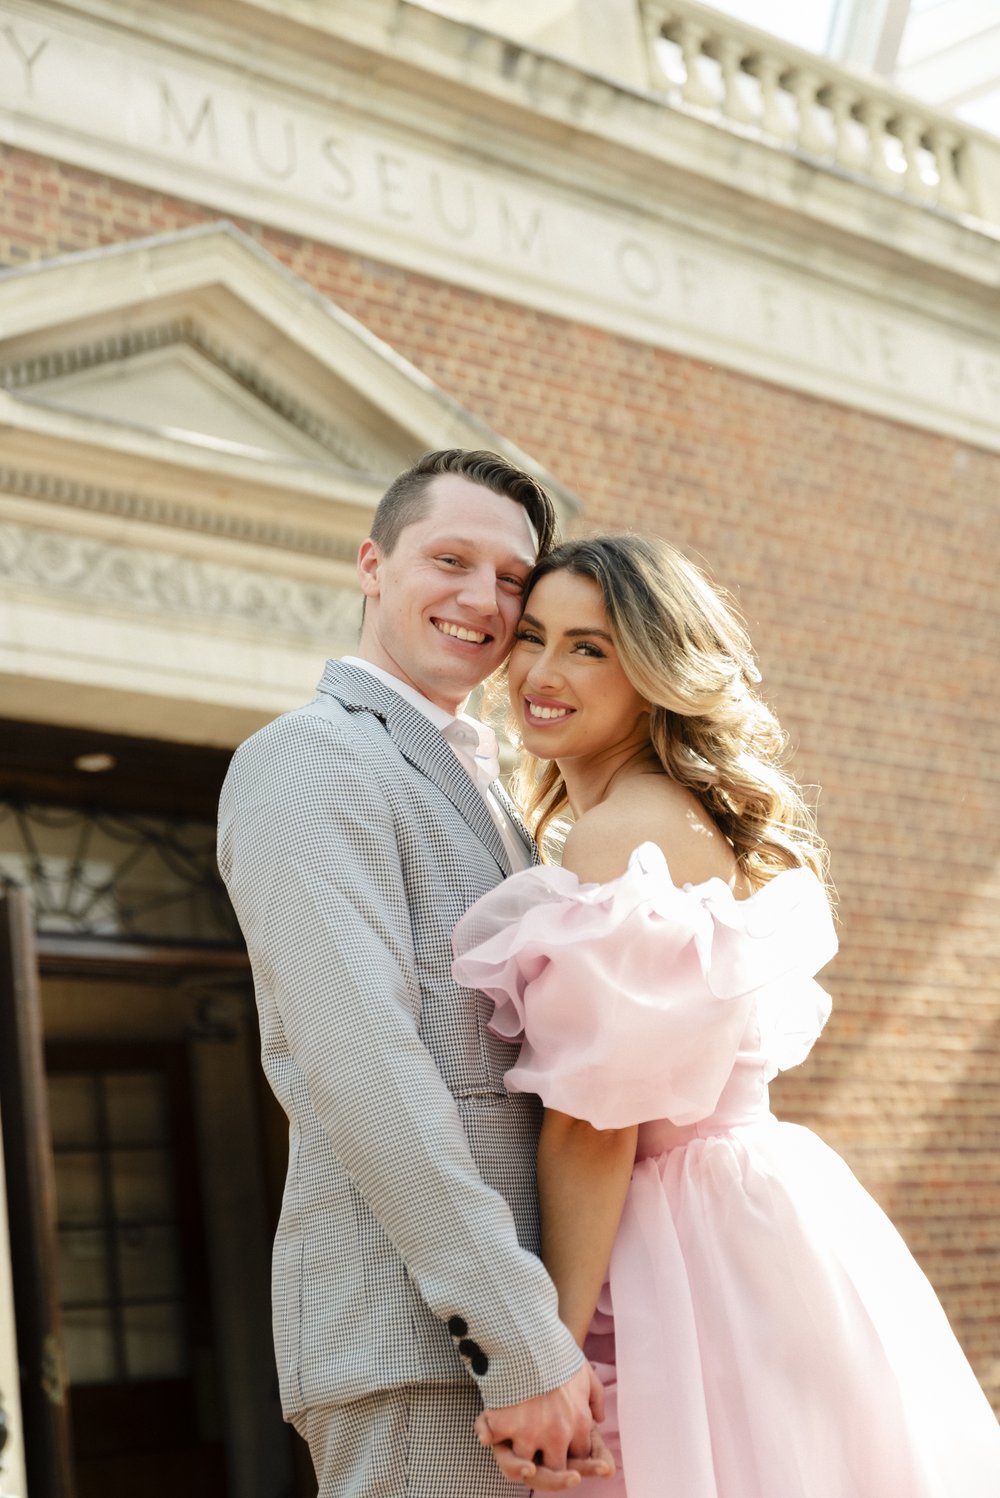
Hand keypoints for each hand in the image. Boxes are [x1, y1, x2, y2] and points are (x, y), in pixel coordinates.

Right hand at [476, 1363, 613, 1487]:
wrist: (529, 1333)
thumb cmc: (557, 1350)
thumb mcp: (585, 1372)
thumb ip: (596, 1398)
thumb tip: (599, 1419)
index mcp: (580, 1423)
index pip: (581, 1454)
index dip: (571, 1452)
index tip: (563, 1446)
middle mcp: (557, 1434)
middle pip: (556, 1469)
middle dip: (550, 1466)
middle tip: (540, 1458)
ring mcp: (530, 1433)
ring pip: (526, 1464)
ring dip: (520, 1456)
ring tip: (517, 1448)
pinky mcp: (504, 1426)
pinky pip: (494, 1442)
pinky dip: (488, 1436)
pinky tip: (488, 1433)